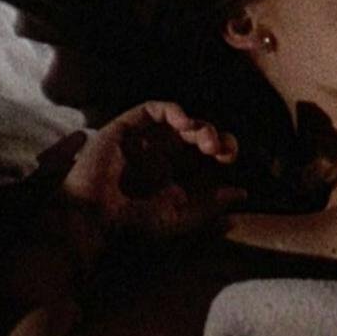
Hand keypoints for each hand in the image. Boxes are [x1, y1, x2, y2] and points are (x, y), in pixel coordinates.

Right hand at [59, 100, 247, 239]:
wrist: (94, 221)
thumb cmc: (134, 225)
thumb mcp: (182, 218)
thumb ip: (211, 205)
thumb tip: (243, 193)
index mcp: (174, 177)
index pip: (205, 155)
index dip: (222, 150)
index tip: (229, 157)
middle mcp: (159, 157)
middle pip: (196, 134)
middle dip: (214, 136)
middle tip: (219, 149)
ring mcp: (142, 142)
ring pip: (178, 120)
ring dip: (198, 124)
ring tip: (206, 141)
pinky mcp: (125, 129)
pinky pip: (152, 110)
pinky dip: (173, 110)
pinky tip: (185, 123)